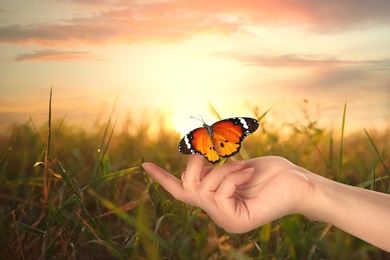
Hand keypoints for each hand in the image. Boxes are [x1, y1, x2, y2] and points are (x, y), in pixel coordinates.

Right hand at [142, 155, 312, 232]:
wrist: (299, 182)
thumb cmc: (271, 172)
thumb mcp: (235, 166)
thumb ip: (214, 170)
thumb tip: (193, 162)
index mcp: (216, 200)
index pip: (182, 191)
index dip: (162, 177)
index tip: (144, 165)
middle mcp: (217, 213)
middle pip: (186, 187)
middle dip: (197, 163)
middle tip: (216, 151)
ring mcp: (225, 220)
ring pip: (203, 187)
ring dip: (223, 169)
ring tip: (244, 167)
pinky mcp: (235, 222)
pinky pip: (219, 192)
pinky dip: (232, 176)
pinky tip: (248, 175)